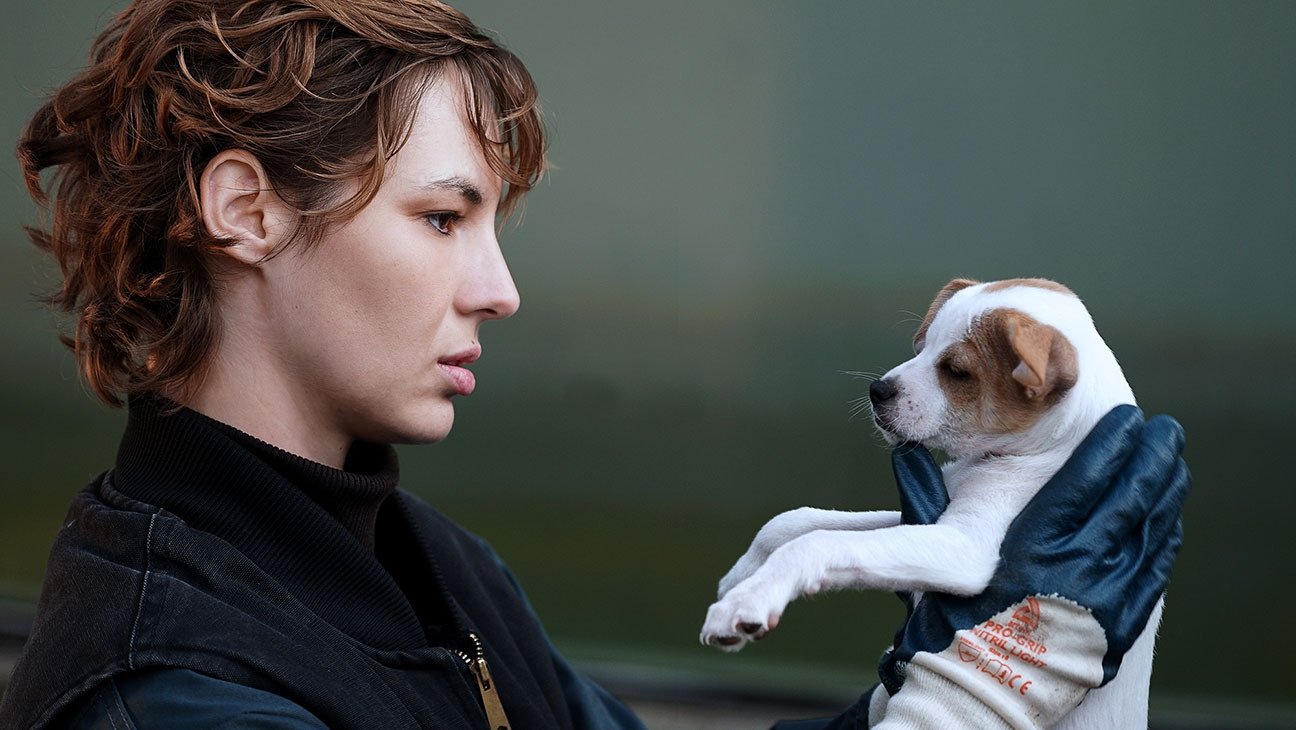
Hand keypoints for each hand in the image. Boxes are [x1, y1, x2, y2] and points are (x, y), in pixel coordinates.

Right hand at [877, 405, 1188, 726]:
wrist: (976, 692)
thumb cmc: (947, 625)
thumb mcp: (931, 559)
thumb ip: (924, 499)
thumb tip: (903, 451)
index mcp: (1032, 544)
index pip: (1085, 479)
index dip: (1111, 445)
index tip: (1128, 418)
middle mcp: (1075, 567)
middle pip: (1127, 500)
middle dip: (1149, 459)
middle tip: (1164, 429)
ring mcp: (1102, 599)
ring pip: (1146, 534)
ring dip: (1163, 493)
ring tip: (1171, 462)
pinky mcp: (1115, 627)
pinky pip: (1150, 574)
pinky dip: (1163, 542)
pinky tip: (1166, 521)